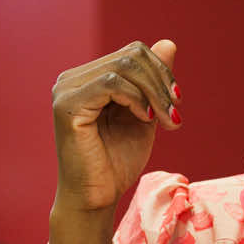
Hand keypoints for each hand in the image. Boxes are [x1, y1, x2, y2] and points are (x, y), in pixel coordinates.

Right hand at [49, 41, 179, 243]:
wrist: (96, 200)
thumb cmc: (116, 163)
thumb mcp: (145, 115)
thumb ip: (153, 82)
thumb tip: (169, 43)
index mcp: (88, 79)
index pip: (132, 52)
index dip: (161, 72)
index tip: (177, 102)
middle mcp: (72, 79)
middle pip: (131, 55)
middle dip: (161, 83)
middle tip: (175, 115)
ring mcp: (66, 90)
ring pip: (124, 65)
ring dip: (154, 92)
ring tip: (166, 121)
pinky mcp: (67, 106)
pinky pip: (111, 83)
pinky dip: (136, 98)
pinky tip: (145, 119)